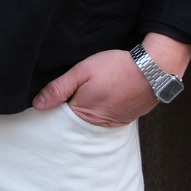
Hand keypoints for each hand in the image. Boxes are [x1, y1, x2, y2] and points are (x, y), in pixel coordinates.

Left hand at [32, 34, 190, 126]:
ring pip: (91, 119)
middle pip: (75, 119)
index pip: (59, 114)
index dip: (58, 102)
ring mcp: (111, 124)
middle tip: (83, 88)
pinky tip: (108, 96)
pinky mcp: (124, 120)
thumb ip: (59, 88)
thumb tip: (37, 104)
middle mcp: (95, 124)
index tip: (62, 92)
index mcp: (81, 112)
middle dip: (74, 106)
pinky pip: (106, 119)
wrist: (153, 69)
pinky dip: (104, 109)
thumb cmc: (117, 67)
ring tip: (97, 90)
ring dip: (90, 108)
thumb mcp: (83, 70)